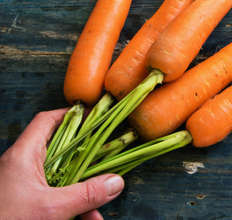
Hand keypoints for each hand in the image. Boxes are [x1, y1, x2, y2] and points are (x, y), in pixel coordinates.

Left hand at [0, 109, 124, 219]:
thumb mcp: (51, 208)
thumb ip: (86, 194)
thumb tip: (115, 182)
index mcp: (23, 156)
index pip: (47, 121)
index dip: (72, 115)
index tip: (94, 116)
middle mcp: (23, 167)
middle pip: (63, 153)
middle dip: (87, 165)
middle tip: (107, 166)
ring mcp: (24, 186)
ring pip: (62, 180)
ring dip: (82, 195)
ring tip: (95, 215)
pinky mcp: (26, 202)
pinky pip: (55, 198)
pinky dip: (72, 207)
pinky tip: (85, 219)